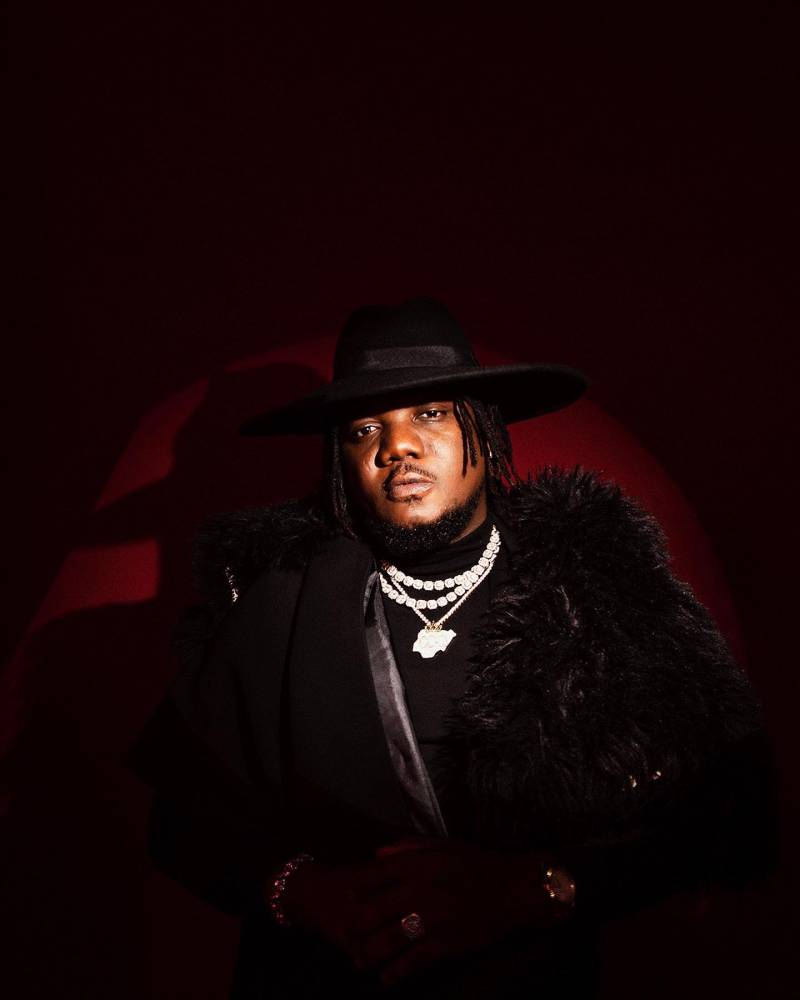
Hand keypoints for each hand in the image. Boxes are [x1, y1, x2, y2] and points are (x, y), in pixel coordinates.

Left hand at [280, 839, 561, 986]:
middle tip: (345, 936)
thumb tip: (378, 852)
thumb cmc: (476, 863)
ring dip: (371, 952)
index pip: (376, 876)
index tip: (346, 898)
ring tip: (359, 961)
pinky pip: (415, 960)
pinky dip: (398, 971)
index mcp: (417, 865)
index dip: (358, 889)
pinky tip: (387, 978)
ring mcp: (432, 918)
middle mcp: (420, 890)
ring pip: (391, 939)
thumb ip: (407, 848)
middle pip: (376, 911)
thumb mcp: (441, 846)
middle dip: (357, 926)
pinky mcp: (446, 942)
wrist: (512, 888)